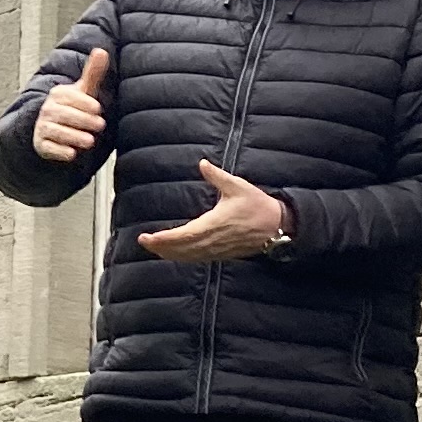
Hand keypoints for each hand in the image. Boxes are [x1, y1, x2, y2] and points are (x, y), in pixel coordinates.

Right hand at [33, 46, 110, 164]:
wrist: (53, 127)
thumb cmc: (74, 106)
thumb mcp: (84, 90)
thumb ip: (92, 72)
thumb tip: (101, 50)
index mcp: (58, 94)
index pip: (69, 97)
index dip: (84, 103)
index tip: (98, 108)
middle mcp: (47, 110)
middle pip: (64, 115)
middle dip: (83, 121)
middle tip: (100, 125)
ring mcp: (43, 127)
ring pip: (57, 132)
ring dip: (74, 137)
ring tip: (89, 141)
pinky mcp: (41, 144)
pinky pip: (49, 148)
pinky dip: (60, 151)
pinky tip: (72, 154)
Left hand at [140, 161, 289, 263]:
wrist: (278, 227)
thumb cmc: (258, 206)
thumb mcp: (238, 186)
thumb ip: (217, 176)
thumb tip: (202, 164)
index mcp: (214, 224)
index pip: (183, 236)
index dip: (164, 239)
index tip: (148, 237)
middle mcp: (213, 241)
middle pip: (182, 249)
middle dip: (161, 247)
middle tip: (143, 242)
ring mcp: (218, 250)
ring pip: (189, 256)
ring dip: (170, 253)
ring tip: (154, 248)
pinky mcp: (222, 254)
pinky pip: (198, 258)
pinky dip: (183, 256)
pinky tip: (175, 253)